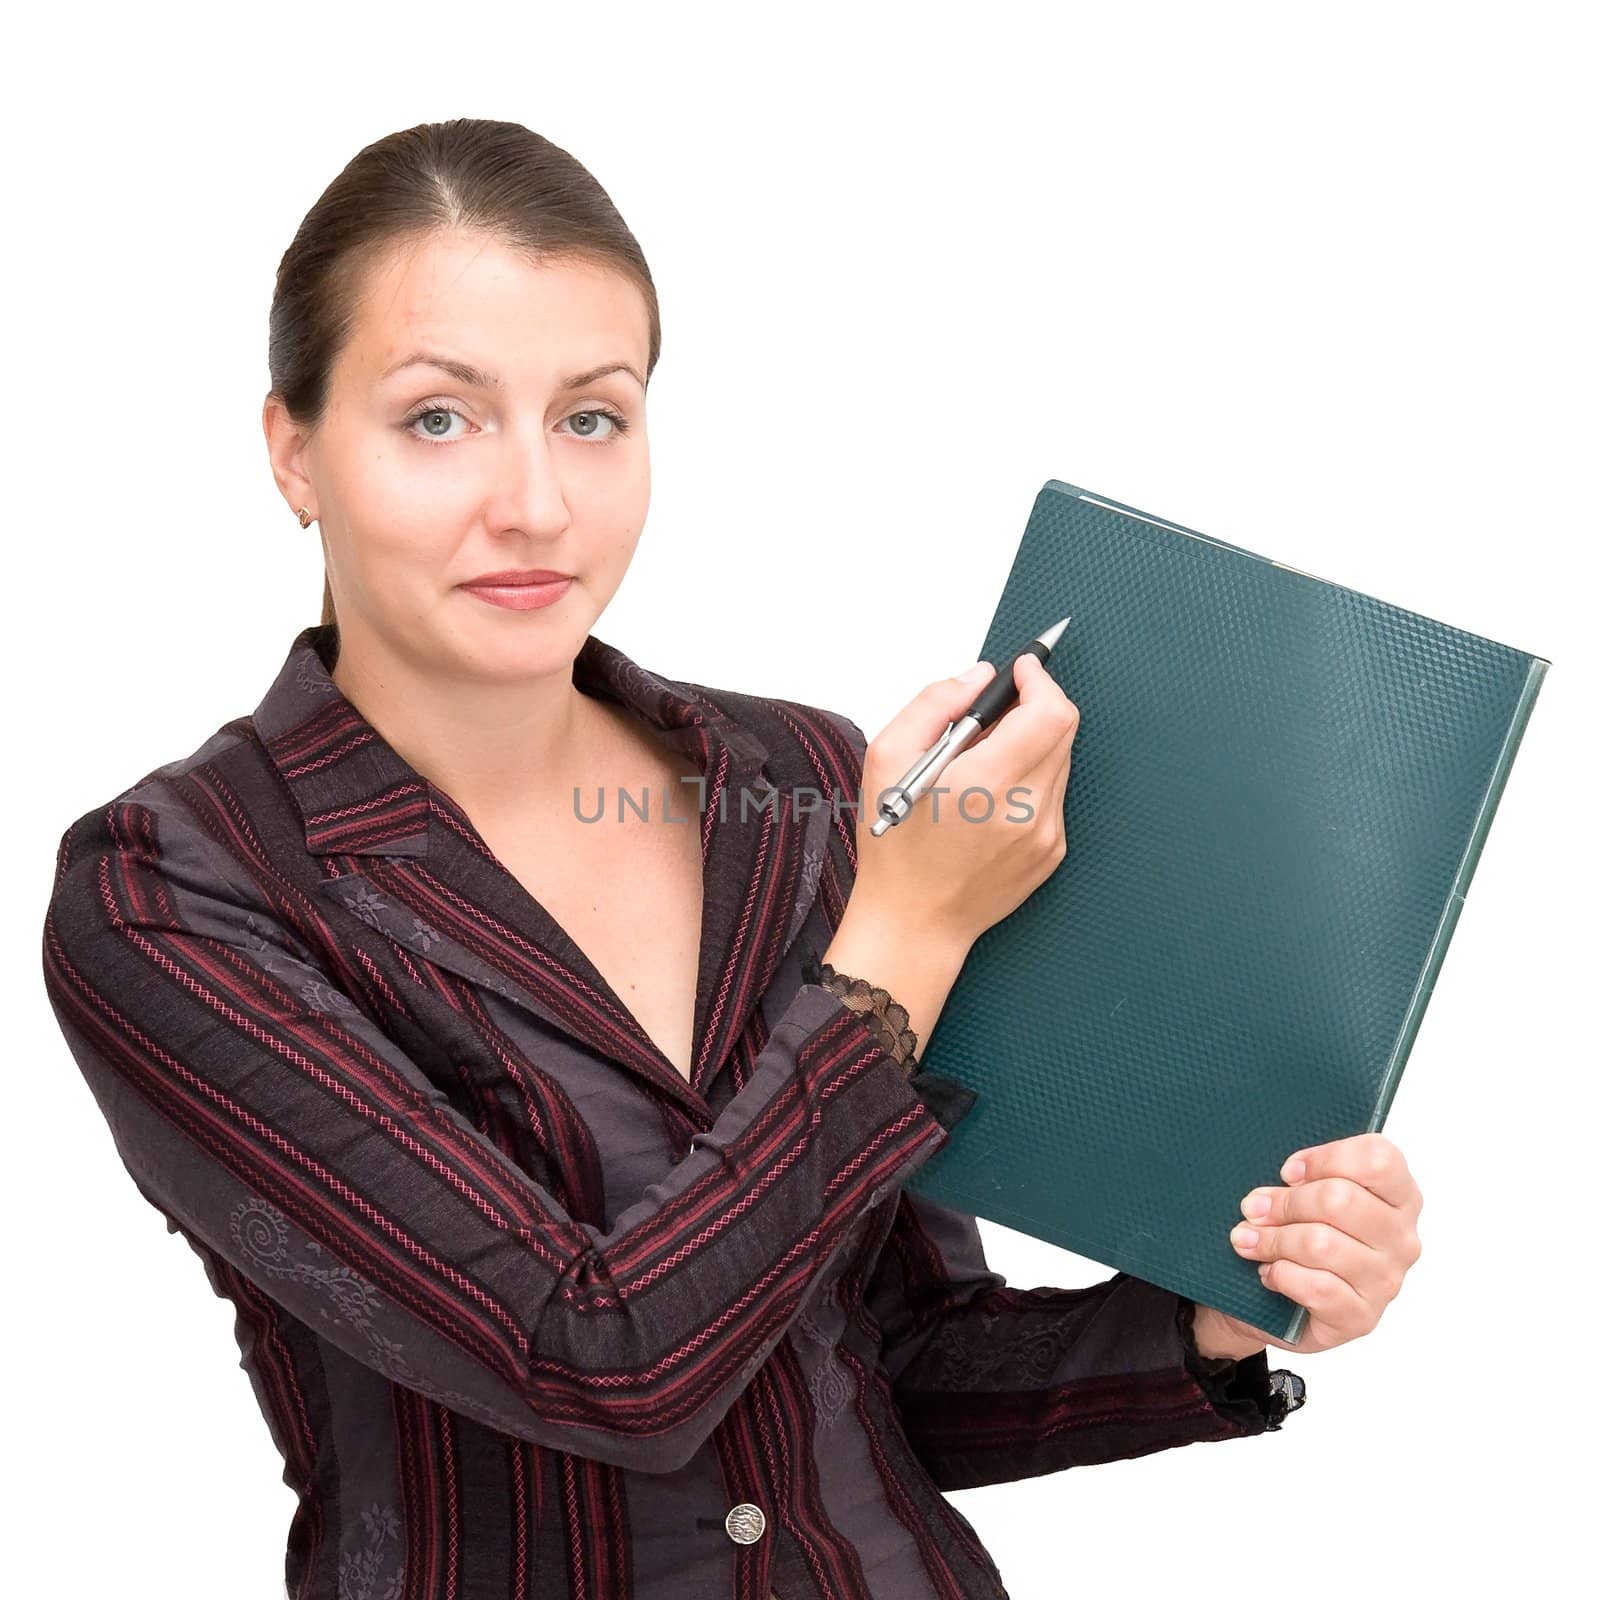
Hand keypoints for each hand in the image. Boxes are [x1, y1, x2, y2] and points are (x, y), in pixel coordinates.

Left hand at [1208, 1133, 1423, 1357]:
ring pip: (1320, 1243)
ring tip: (1247, 1239)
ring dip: (1272, 1239)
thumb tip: (1281, 1183)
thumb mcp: (1307, 1196)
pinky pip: (1316, 1287)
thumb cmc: (1302, 1235)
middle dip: (1285, 1202)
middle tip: (1253, 1208)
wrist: (1287, 1306)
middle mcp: (1401, 1239)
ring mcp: (1385, 1281)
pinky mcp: (1362, 1318)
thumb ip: (1303, 1178)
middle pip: (1339, 1199)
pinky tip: (1270, 1272)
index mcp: (1399, 1196)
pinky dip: (1282, 1275)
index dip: (1326, 1158)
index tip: (1288, 1172)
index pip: (1378, 1160)